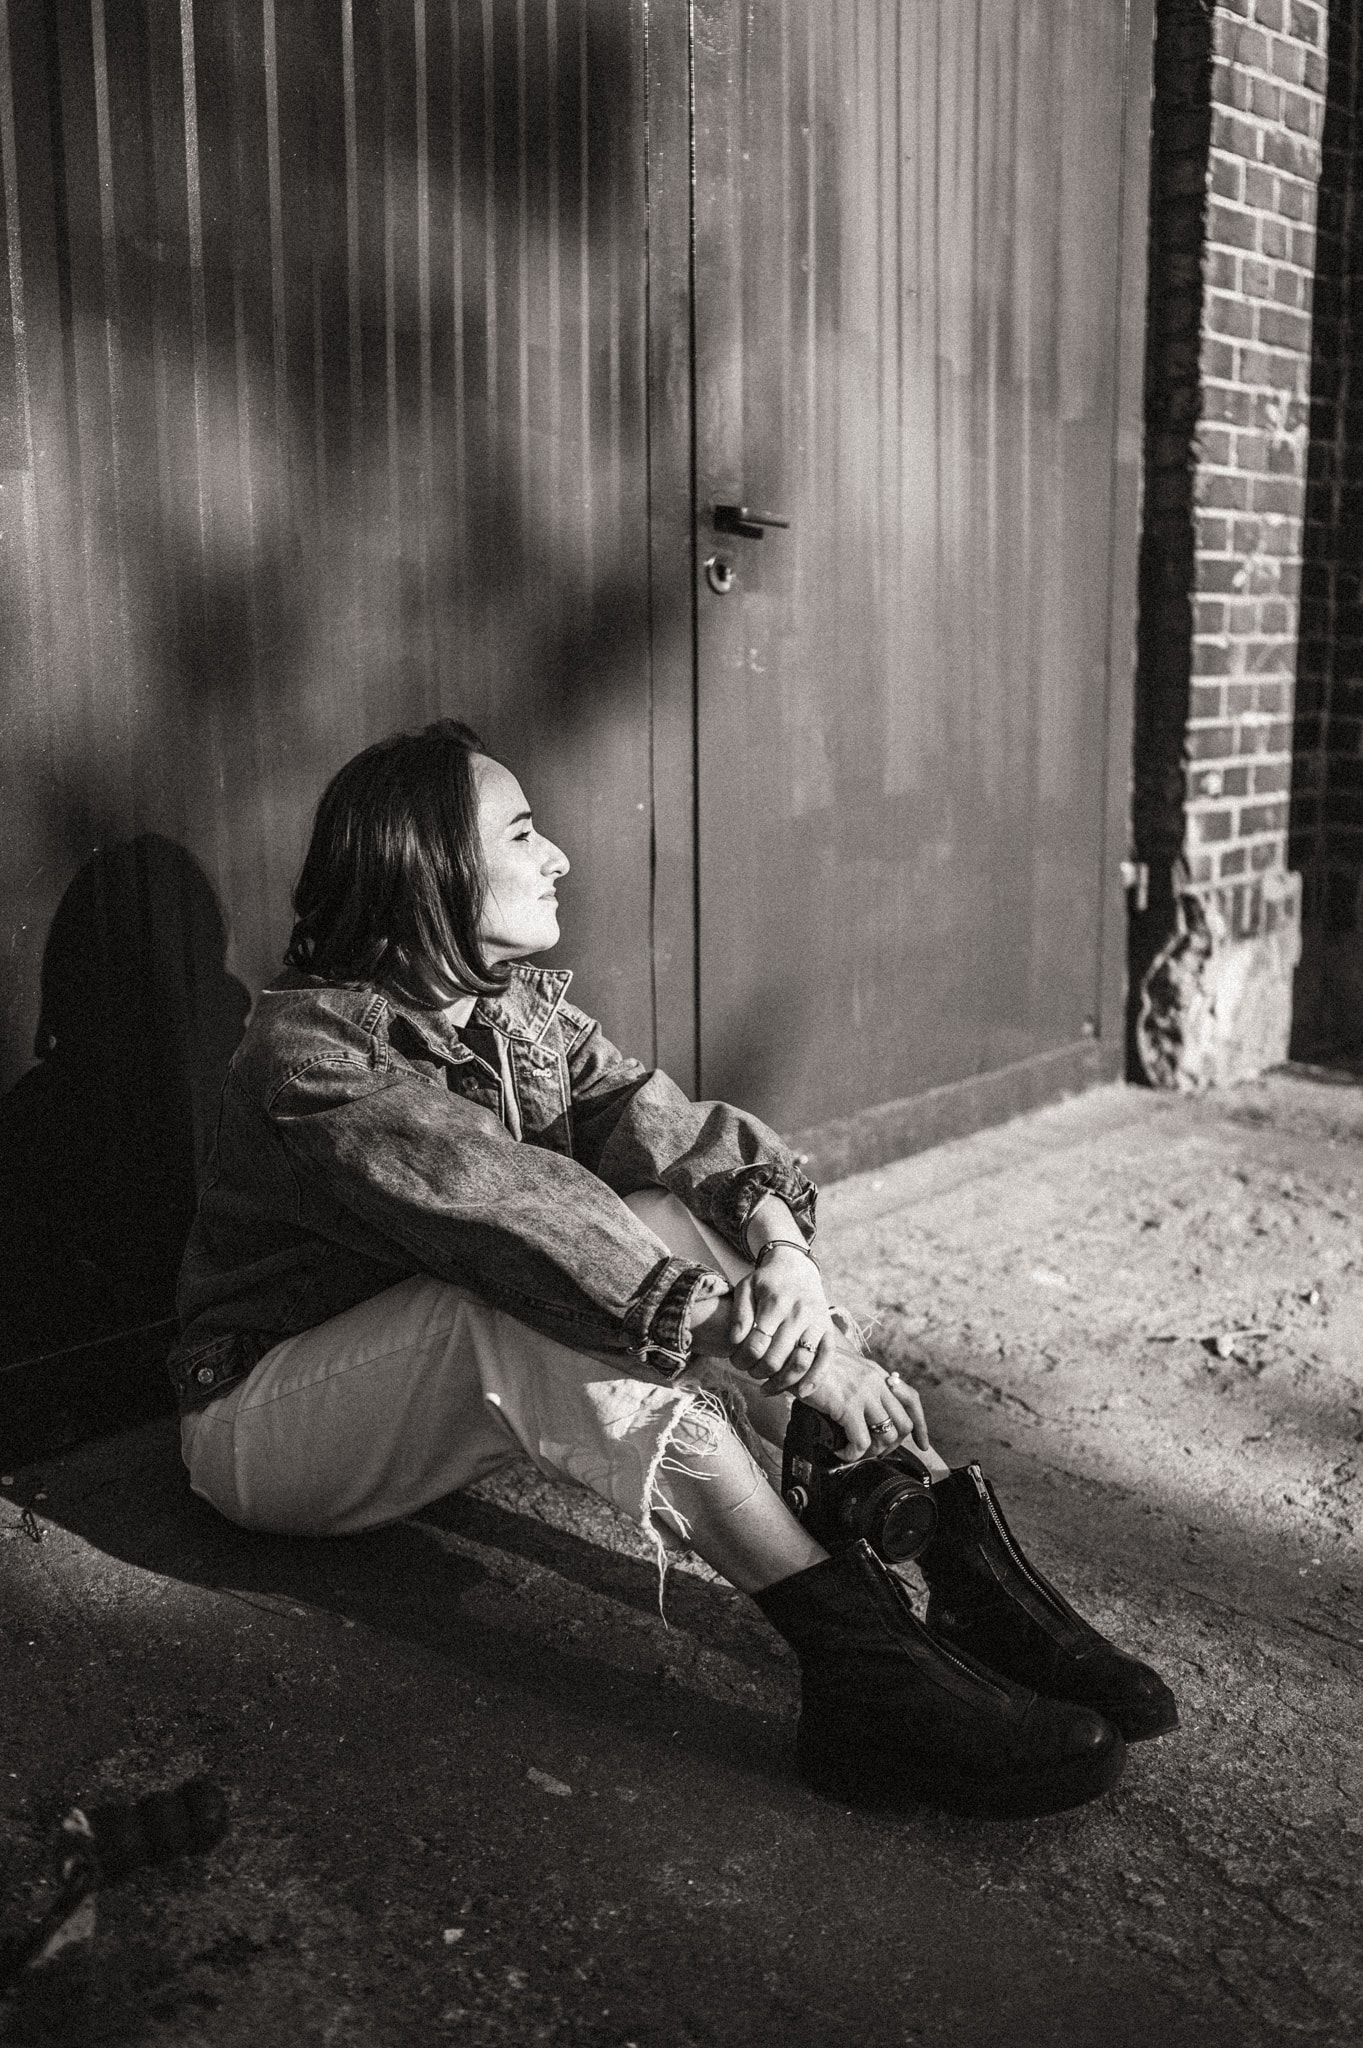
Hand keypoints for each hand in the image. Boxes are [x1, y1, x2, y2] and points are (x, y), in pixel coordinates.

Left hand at [728, 1243, 837, 1382]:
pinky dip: (813, 1380)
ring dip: (781, 1382)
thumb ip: (739, 1314)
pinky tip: (799, 1393)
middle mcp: (800, 1314)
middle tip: (749, 1371)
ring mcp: (817, 1324)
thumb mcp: (746, 1287)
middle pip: (777, 1357)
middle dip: (758, 1371)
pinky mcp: (829, 1332)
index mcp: (776, 1302)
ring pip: (801, 1363)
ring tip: (766, 1387)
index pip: (756, 1342)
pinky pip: (825, 1361)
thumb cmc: (767, 1282)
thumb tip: (735, 1341)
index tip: (736, 1360)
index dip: (742, 1358)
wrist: (797, 1267)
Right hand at [792, 1348, 935, 1463]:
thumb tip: (865, 1412)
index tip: (921, 1443)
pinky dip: (852, 1455)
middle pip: (903, 1423)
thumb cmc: (812, 1364)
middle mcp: (876, 1382)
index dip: (920, 1424)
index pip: (911, 1398)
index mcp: (877, 1373)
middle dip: (893, 1445)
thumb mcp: (845, 1368)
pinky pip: (861, 1442)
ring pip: (886, 1435)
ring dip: (872, 1452)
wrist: (795, 1357)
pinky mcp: (848, 1406)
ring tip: (855, 1453)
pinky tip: (840, 1453)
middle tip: (876, 1453)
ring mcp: (864, 1394)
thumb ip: (860, 1385)